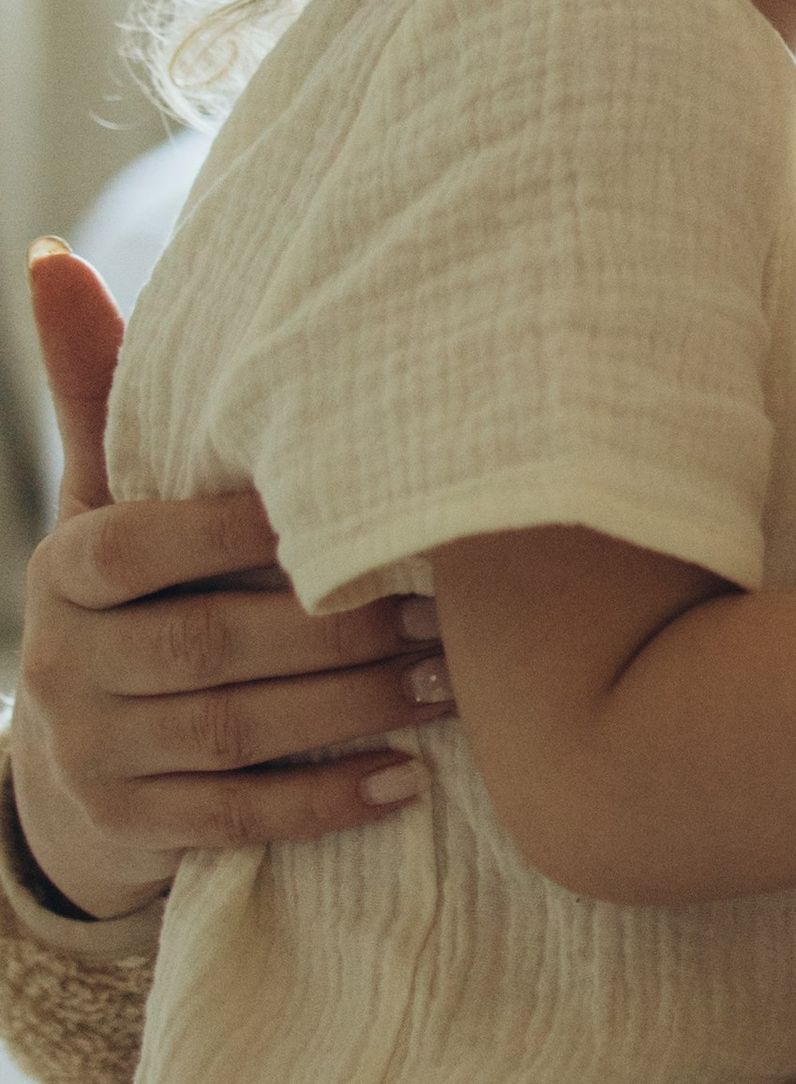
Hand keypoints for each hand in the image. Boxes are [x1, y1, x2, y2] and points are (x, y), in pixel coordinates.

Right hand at [9, 241, 447, 918]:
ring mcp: (95, 754)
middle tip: (447, 614)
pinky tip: (407, 782)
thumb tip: (54, 256)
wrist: (78, 761)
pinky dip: (325, 801)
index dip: (233, 533)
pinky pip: (237, 819)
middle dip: (335, 631)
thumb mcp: (102, 499)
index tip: (344, 511)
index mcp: (65, 570)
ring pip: (234, 733)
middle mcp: (64, 664)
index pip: (138, 548)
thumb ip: (96, 389)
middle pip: (210, 646)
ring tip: (452, 684)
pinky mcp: (134, 827)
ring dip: (352, 709)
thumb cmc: (127, 596)